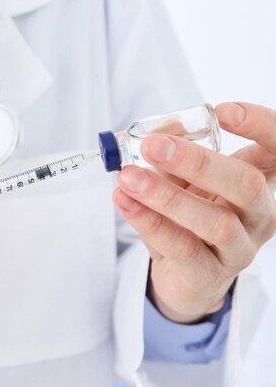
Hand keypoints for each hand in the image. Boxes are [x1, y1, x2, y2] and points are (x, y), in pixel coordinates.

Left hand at [113, 103, 275, 322]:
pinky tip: (125, 202)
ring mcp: (239, 248)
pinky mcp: (209, 274)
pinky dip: (150, 222)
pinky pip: (183, 248)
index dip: (261, 126)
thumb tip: (157, 132)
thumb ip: (171, 151)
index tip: (221, 111)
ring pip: (216, 222)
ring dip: (166, 197)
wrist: (181, 275)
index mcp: (258, 181)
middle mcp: (258, 214)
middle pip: (248, 184)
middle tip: (152, 146)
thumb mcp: (178, 177)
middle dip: (198, 161)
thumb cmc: (187, 217)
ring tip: (129, 178)